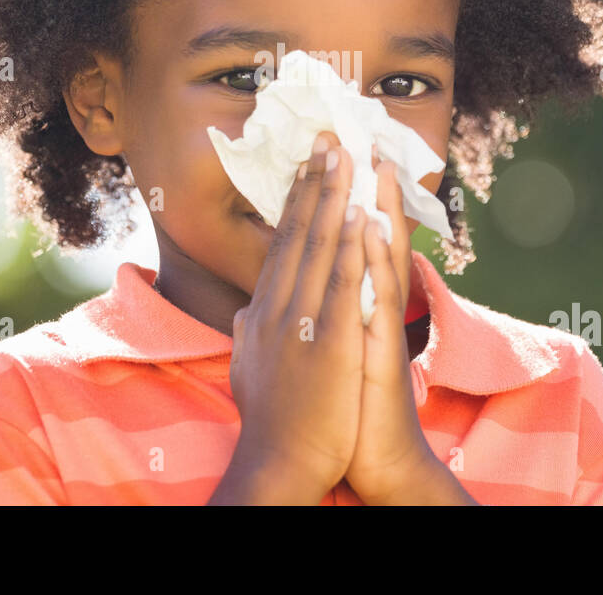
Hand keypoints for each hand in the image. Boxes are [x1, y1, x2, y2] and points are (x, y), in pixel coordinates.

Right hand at [225, 130, 367, 501]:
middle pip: (298, 233)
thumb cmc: (271, 422)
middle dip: (315, 182)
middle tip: (329, 137)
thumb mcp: (249, 369)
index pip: (281, 244)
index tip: (308, 165)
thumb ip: (248, 334)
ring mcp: (302, 323)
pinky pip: (344, 284)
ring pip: (320, 247)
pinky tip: (361, 215)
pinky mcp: (331, 343)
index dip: (296, 200)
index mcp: (262, 311)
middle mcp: (277, 307)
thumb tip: (242, 313)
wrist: (278, 465)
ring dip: (333, 197)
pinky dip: (352, 246)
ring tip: (345, 155)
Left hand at [343, 156, 439, 504]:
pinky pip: (378, 296)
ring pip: (381, 256)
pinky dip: (374, 260)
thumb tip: (286, 298)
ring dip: (378, 208)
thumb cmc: (349, 410)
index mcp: (351, 306)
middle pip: (366, 236)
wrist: (377, 460)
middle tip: (352, 136)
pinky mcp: (382, 348)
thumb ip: (313, 319)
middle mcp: (370, 308)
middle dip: (359, 186)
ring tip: (374, 164)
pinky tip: (369, 227)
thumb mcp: (326, 355)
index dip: (333, 200)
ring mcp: (379, 326)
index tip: (324, 158)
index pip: (343, 242)